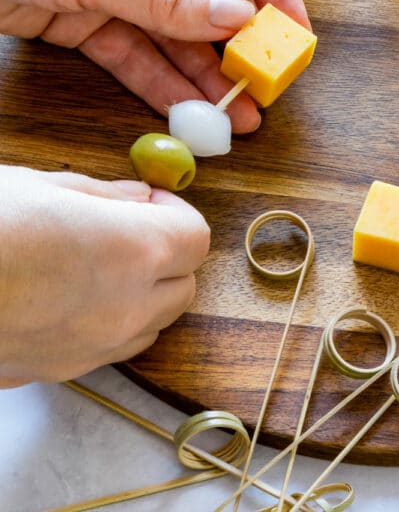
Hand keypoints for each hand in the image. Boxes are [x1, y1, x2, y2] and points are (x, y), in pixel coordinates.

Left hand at [0, 0, 309, 131]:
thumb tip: (237, 22)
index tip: (291, 29)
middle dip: (242, 42)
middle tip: (266, 86)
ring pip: (179, 33)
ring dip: (207, 74)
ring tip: (240, 118)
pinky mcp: (91, 18)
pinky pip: (138, 54)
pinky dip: (162, 84)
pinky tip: (192, 113)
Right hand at [0, 165, 209, 386]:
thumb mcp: (41, 186)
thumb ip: (102, 195)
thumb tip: (137, 197)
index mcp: (131, 251)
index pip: (195, 238)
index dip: (176, 214)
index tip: (149, 202)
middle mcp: (122, 308)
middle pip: (183, 287)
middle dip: (166, 255)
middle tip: (127, 229)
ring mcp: (89, 349)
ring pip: (151, 325)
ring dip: (143, 294)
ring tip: (95, 263)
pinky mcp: (54, 374)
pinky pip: (107, 349)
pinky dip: (106, 323)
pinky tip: (64, 297)